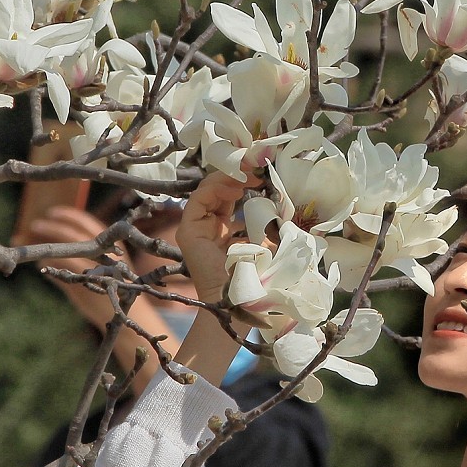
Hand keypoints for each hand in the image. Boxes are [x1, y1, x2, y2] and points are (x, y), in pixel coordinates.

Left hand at [26, 206, 128, 329]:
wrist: (127, 313)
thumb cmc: (115, 288)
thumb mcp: (106, 266)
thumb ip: (90, 254)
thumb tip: (67, 242)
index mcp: (110, 246)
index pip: (86, 223)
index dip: (68, 216)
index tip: (52, 213)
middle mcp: (103, 255)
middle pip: (72, 235)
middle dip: (51, 228)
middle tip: (35, 225)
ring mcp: (95, 270)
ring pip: (64, 253)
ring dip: (45, 249)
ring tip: (30, 246)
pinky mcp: (86, 287)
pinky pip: (62, 273)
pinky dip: (50, 268)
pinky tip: (42, 268)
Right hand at [175, 170, 260, 305]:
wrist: (243, 299)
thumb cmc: (258, 276)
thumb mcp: (266, 241)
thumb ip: (266, 222)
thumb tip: (278, 201)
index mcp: (224, 232)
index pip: (228, 198)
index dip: (243, 183)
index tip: (262, 175)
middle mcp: (208, 228)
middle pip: (216, 191)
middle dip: (235, 176)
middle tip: (256, 167)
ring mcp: (196, 229)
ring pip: (207, 191)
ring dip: (228, 178)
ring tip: (249, 174)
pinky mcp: (188, 232)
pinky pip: (199, 199)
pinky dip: (216, 187)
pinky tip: (237, 187)